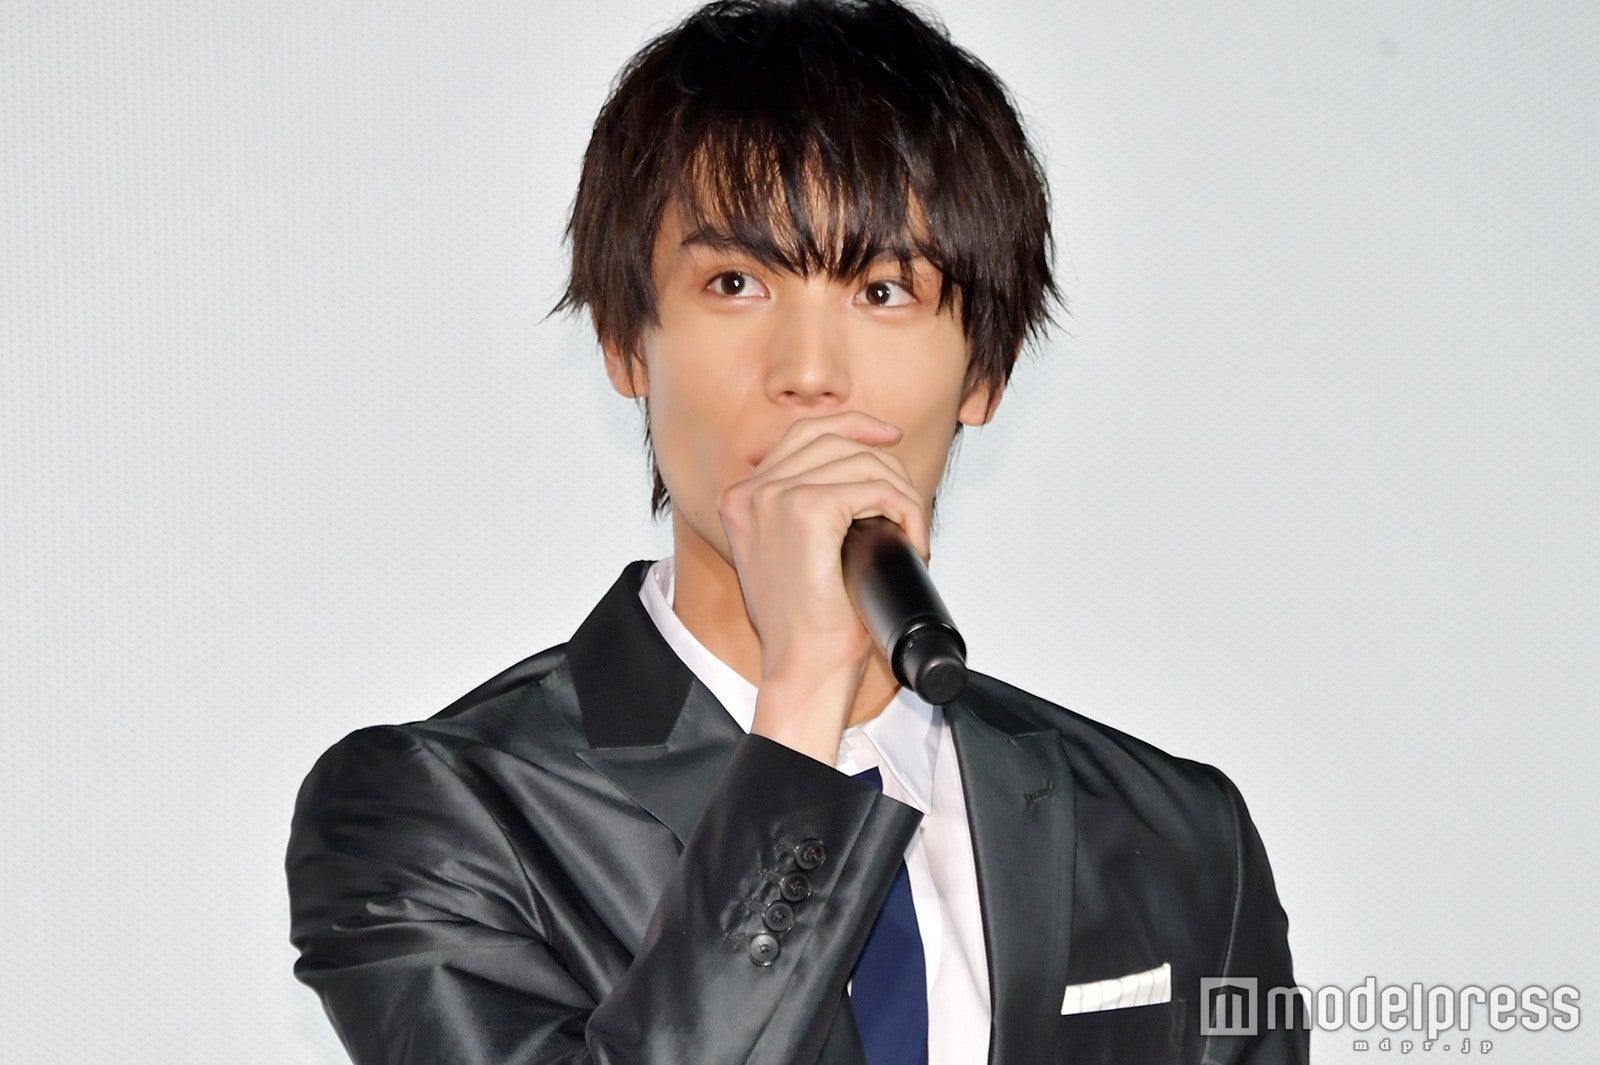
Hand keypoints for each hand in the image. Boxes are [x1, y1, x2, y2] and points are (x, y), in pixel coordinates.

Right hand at [717, 411, 931, 761]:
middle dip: (885, 462)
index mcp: (741, 497)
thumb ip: (801, 512)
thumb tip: (858, 479)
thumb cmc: (806, 625)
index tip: (889, 440)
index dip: (853, 426)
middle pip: (834, 438)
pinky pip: (874, 488)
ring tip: (910, 530)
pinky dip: (903, 508)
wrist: (804, 667)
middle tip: (908, 504)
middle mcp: (750, 491)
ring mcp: (774, 497)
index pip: (803, 433)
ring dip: (900, 491)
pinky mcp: (807, 510)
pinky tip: (909, 538)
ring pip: (860, 461)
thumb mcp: (792, 556)